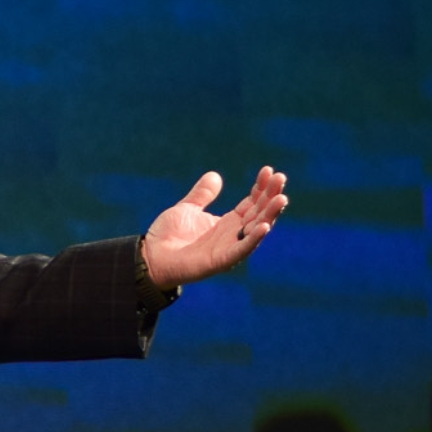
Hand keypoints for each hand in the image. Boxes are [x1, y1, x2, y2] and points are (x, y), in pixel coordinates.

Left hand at [142, 166, 288, 288]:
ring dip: (270, 214)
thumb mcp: (187, 209)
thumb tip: (214, 176)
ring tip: (281, 198)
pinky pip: (242, 249)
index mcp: (228, 223)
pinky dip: (254, 238)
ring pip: (256, 230)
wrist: (150, 257)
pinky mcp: (222, 260)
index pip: (251, 203)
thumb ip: (202, 195)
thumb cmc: (168, 236)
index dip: (261, 188)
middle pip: (259, 213)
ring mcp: (229, 247)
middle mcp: (233, 235)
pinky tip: (265, 226)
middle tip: (281, 177)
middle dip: (271, 196)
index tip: (269, 170)